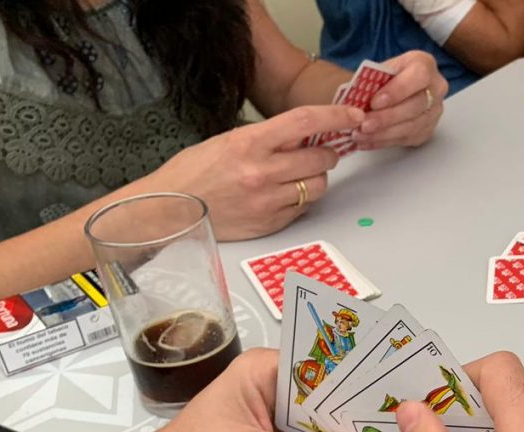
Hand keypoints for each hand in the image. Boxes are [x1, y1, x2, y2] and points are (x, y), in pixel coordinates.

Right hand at [145, 105, 363, 240]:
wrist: (169, 211)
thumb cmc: (194, 172)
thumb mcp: (227, 141)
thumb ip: (267, 138)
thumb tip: (304, 135)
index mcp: (250, 143)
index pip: (305, 122)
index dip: (336, 116)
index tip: (354, 115)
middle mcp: (262, 172)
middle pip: (321, 158)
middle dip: (328, 153)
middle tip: (320, 152)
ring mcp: (268, 202)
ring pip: (318, 186)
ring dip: (315, 178)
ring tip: (297, 175)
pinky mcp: (270, 224)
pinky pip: (302, 209)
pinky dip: (300, 200)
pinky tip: (282, 195)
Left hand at [354, 51, 448, 149]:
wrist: (395, 88)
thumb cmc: (385, 77)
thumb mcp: (378, 70)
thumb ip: (370, 80)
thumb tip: (352, 98)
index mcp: (424, 65)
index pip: (418, 76)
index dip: (398, 90)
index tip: (375, 102)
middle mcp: (436, 88)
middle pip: (416, 105)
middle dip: (387, 117)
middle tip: (364, 125)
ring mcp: (434, 111)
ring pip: (412, 126)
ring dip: (384, 133)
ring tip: (361, 135)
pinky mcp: (428, 129)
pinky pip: (407, 139)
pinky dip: (384, 141)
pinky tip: (367, 142)